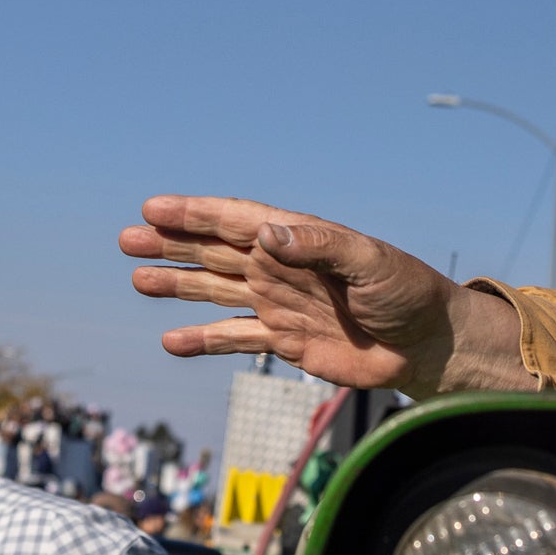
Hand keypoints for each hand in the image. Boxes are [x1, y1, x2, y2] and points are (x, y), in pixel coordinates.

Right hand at [121, 195, 535, 396]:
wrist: (427, 346)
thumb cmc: (407, 293)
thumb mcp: (370, 263)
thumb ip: (319, 246)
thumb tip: (267, 234)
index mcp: (299, 239)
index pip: (237, 221)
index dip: (196, 214)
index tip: (154, 208)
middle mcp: (281, 267)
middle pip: (215, 252)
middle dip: (173, 244)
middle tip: (127, 239)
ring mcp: (280, 303)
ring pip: (216, 290)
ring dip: (178, 284)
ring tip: (137, 278)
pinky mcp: (286, 342)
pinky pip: (235, 338)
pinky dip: (203, 339)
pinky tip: (171, 341)